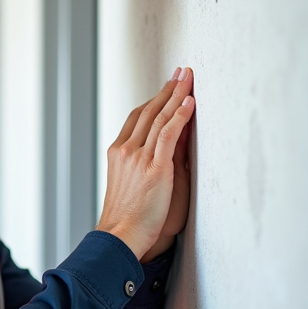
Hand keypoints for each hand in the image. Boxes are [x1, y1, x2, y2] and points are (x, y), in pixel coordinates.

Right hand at [96, 67, 194, 261]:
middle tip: (181, 72)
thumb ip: (148, 161)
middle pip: (147, 111)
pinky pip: (167, 135)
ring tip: (189, 79)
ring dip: (176, 96)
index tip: (167, 87)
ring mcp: (137, 158)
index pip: (136, 118)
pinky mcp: (154, 168)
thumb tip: (169, 146)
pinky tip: (189, 103)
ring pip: (158, 118)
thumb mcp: (134, 183)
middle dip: (167, 90)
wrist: (120, 236)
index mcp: (117, 152)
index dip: (154, 100)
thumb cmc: (128, 218)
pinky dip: (179, 117)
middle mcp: (125, 150)